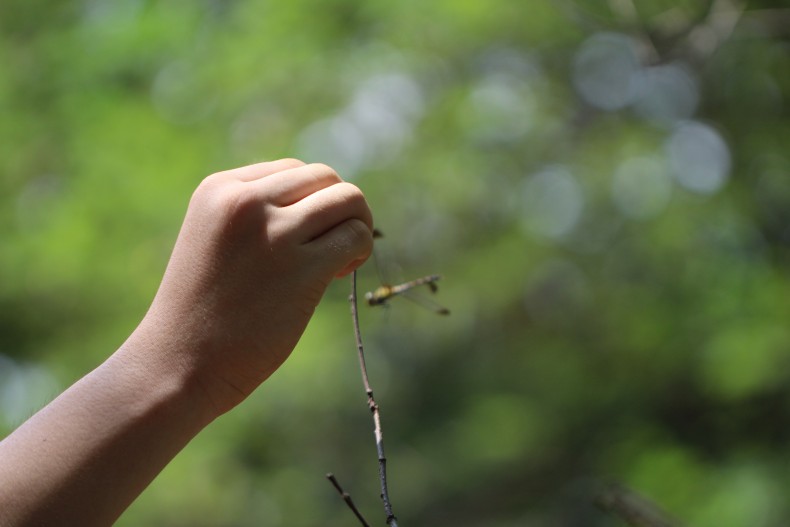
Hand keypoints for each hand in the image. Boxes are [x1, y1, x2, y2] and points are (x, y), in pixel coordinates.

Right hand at [130, 159, 373, 415]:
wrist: (177, 365)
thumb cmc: (199, 312)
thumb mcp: (214, 239)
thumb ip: (255, 215)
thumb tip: (321, 204)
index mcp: (220, 188)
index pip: (292, 171)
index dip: (308, 203)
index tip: (300, 240)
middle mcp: (246, 201)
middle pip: (325, 177)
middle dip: (338, 208)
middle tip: (329, 248)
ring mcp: (275, 233)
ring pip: (349, 198)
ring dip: (358, 224)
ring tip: (341, 259)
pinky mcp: (302, 269)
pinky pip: (356, 235)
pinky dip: (360, 250)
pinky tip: (339, 274)